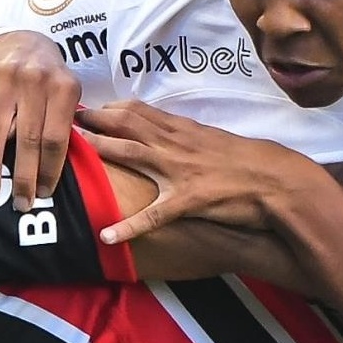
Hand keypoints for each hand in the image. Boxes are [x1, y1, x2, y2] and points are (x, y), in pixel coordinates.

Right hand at [0, 30, 79, 207]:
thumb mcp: (66, 94)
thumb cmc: (49, 80)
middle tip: (20, 203)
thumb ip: (62, 124)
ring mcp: (7, 79)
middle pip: (28, 138)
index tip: (43, 194)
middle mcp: (35, 81)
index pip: (56, 138)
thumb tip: (51, 171)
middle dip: (23, 175)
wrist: (21, 42)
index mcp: (63, 88)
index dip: (49, 170)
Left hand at [80, 101, 312, 242]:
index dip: (109, 107)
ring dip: (101, 151)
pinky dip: (129, 227)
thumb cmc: (250, 163)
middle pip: (127, 124)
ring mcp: (180, 171)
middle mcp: (176, 145)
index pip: (139, 111)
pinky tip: (107, 236)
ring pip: (132, 154)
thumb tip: (166, 134)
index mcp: (184, 131)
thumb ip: (188, 137)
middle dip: (94, 121)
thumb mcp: (215, 141)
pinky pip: (154, 215)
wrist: (277, 180)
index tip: (85, 106)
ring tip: (68, 156)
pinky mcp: (189, 200)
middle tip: (65, 120)